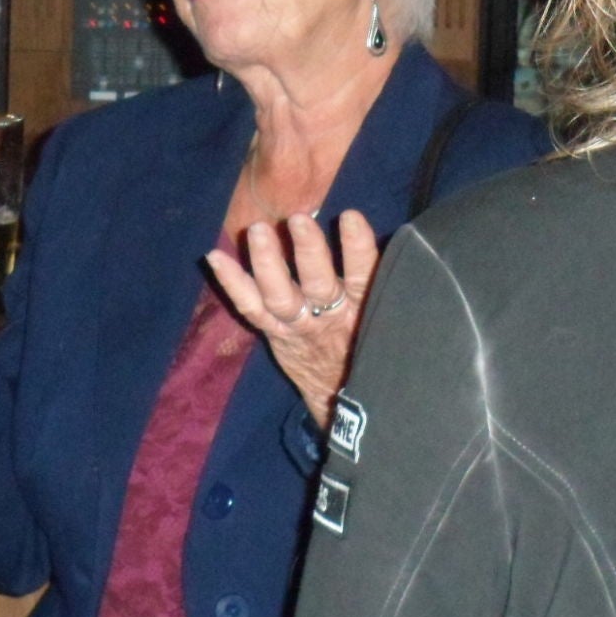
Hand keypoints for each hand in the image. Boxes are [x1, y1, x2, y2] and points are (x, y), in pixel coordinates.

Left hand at [206, 209, 380, 430]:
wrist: (345, 399)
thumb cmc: (372, 345)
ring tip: (260, 230)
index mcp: (365, 310)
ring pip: (280, 297)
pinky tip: (214, 257)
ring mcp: (297, 326)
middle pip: (319, 286)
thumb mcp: (390, 318)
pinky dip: (231, 283)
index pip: (365, 276)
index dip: (357, 248)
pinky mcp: (275, 332)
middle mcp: (330, 318)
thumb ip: (386, 283)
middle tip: (299, 220)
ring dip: (268, 262)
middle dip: (309, 253)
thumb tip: (401, 236)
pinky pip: (250, 309)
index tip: (350, 216)